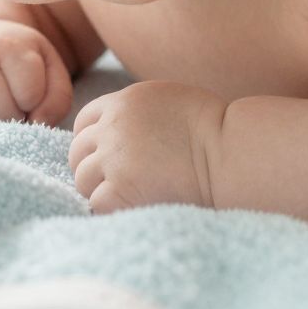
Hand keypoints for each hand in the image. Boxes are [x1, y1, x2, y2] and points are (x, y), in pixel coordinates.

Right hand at [0, 18, 71, 125]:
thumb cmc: (10, 61)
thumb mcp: (45, 67)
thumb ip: (56, 98)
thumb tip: (37, 124)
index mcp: (7, 43)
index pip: (31, 95)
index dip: (32, 100)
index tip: (24, 88)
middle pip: (1, 113)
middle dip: (9, 116)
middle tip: (3, 101)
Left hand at [68, 81, 225, 213]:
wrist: (229, 153)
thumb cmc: (212, 129)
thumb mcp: (167, 100)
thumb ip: (135, 113)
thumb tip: (116, 133)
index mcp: (123, 101)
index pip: (84, 122)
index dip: (92, 141)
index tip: (107, 155)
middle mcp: (111, 127)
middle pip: (78, 153)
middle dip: (93, 167)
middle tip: (119, 180)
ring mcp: (113, 159)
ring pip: (83, 180)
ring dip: (101, 189)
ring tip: (131, 194)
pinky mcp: (119, 189)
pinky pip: (97, 203)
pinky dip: (112, 208)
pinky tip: (134, 206)